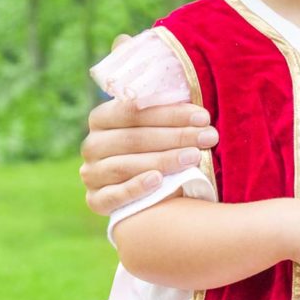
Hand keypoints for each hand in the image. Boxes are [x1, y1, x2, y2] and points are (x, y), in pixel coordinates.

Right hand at [79, 96, 217, 214]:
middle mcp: (92, 144)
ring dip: (163, 160)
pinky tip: (158, 180)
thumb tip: (192, 100)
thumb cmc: (158, 148)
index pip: (134, 111)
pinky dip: (135, 187)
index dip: (171, 113)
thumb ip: (167, 111)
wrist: (146, 190)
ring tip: (194, 157)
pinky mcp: (96, 200)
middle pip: (134, 138)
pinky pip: (113, 195)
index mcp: (102, 118)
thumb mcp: (159, 126)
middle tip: (208, 137)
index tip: (203, 117)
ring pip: (125, 165)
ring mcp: (91, 173)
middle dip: (176, 136)